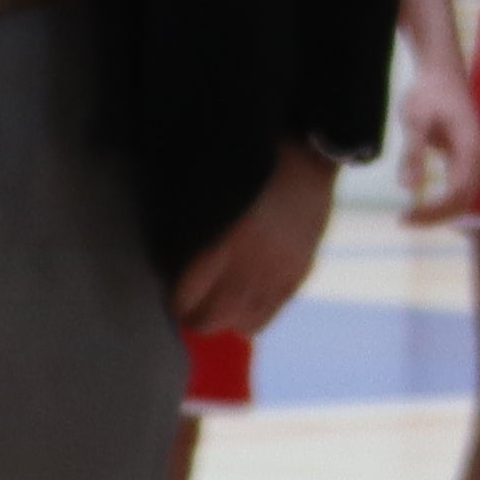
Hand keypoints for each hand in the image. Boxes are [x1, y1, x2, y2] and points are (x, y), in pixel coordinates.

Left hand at [174, 143, 340, 338]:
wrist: (309, 156)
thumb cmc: (250, 168)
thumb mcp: (211, 192)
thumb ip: (188, 233)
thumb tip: (171, 270)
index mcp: (229, 240)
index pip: (190, 294)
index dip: (175, 301)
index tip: (170, 298)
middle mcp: (255, 264)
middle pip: (213, 317)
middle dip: (194, 318)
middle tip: (185, 310)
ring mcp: (279, 274)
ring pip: (239, 323)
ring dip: (221, 320)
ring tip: (211, 309)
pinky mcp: (297, 277)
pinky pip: (266, 316)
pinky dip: (247, 318)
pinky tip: (239, 307)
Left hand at [392, 62, 479, 226]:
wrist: (442, 73)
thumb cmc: (428, 93)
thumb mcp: (415, 119)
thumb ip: (412, 153)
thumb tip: (408, 188)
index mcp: (470, 149)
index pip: (457, 193)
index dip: (433, 210)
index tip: (405, 215)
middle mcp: (479, 159)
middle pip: (464, 202)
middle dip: (435, 217)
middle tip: (401, 220)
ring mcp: (475, 160)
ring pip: (463, 199)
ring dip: (439, 213)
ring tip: (407, 217)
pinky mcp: (466, 160)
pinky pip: (459, 190)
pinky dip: (441, 203)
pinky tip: (419, 207)